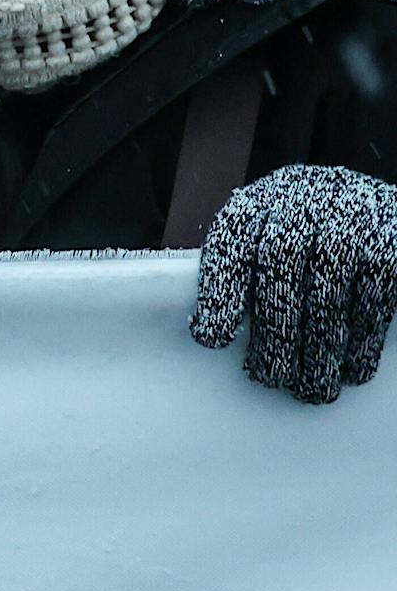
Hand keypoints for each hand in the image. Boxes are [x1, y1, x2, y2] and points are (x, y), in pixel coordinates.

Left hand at [193, 165, 396, 404]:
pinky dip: (361, 344)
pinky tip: (352, 372)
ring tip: (312, 390)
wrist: (368, 205)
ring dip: (319, 351)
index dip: (219, 290)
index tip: (211, 337)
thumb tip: (216, 332)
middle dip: (274, 333)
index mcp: (260, 201)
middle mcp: (301, 201)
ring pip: (326, 292)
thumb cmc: (308, 233)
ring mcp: (348, 222)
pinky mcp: (388, 248)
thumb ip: (249, 270)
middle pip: (278, 266)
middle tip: (272, 378)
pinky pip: (371, 302)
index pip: (230, 239)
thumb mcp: (270, 234)